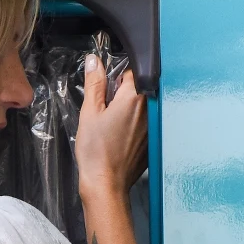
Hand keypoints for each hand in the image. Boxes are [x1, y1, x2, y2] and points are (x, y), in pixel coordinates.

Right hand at [76, 54, 146, 199]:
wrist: (106, 182)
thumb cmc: (96, 150)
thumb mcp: (90, 112)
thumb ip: (95, 83)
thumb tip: (94, 61)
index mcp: (135, 98)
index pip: (132, 72)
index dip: (117, 78)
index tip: (107, 90)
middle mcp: (150, 110)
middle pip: (140, 89)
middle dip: (125, 93)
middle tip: (108, 109)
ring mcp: (154, 126)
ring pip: (144, 106)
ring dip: (131, 109)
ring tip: (114, 125)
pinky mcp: (154, 140)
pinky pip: (146, 123)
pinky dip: (136, 125)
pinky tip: (121, 137)